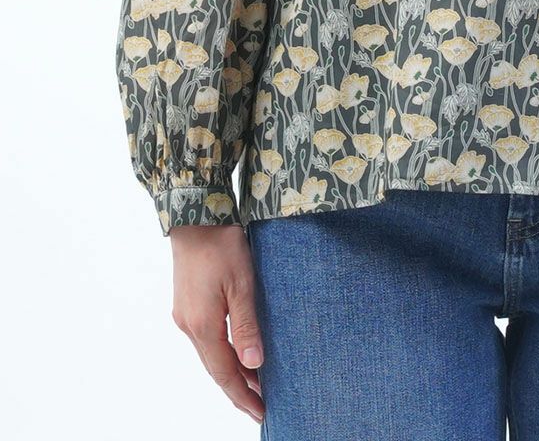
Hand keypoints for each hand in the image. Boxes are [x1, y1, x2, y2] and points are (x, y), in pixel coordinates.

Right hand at [169, 224, 264, 423]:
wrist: (195, 217)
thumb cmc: (221, 245)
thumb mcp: (242, 284)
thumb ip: (246, 326)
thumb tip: (254, 365)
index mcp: (203, 325)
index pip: (225, 373)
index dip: (243, 395)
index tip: (261, 413)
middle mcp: (189, 326)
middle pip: (215, 369)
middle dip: (238, 390)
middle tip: (260, 407)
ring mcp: (185, 315)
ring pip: (209, 355)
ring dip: (230, 372)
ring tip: (254, 385)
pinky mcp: (187, 304)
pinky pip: (205, 340)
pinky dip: (222, 353)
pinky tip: (235, 352)